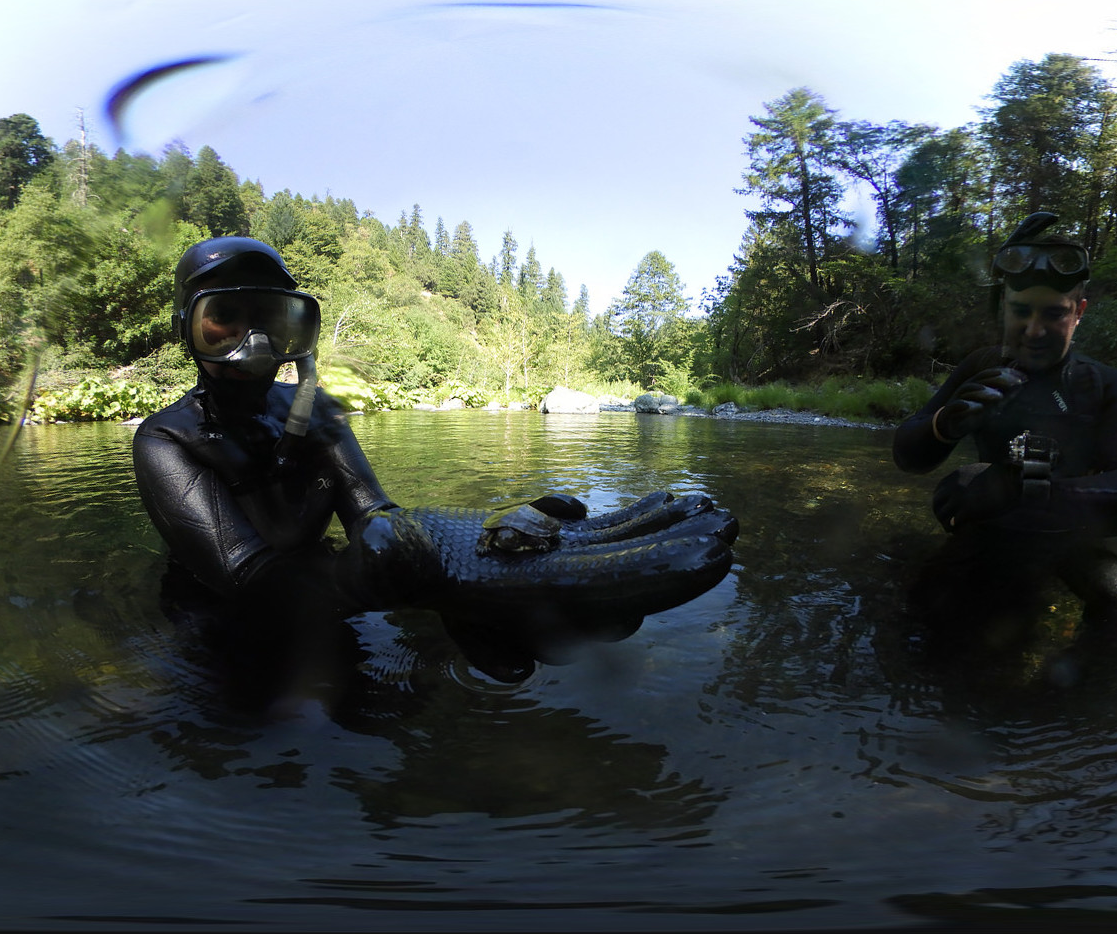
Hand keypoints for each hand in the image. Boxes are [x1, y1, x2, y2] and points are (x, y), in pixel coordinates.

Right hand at [344, 491, 737, 624]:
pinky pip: (611, 537)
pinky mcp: (559, 551)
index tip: (706, 563)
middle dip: (681, 558)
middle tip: (731, 533)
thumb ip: (389, 567)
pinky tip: (677, 500)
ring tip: (719, 512)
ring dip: (673, 534)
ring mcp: (561, 572)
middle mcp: (553, 597)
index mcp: (527, 603)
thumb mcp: (385, 561)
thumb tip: (453, 617)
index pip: (609, 595)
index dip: (661, 578)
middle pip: (633, 579)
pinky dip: (644, 519)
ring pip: (629, 555)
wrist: (390, 555)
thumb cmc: (385, 561)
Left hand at [930, 461, 1021, 530]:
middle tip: (946, 522)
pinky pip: (952, 523)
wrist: (1008, 478)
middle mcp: (952, 487)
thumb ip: (969, 476)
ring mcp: (958, 499)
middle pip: (936, 504)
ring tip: (951, 529)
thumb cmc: (999, 475)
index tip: (945, 509)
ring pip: (941, 515)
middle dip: (939, 514)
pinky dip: (953, 528)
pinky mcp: (966, 510)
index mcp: (954, 477)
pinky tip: (958, 532)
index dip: (940, 502)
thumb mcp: (978, 471)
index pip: (939, 492)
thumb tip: (971, 479)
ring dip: (945, 523)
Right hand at [934, 366, 1025, 441]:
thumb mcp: (994, 405)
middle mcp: (967, 388)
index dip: (1008, 373)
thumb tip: (1022, 384)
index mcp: (978, 385)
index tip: (1024, 377)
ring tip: (998, 396)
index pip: (993, 374)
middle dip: (999, 379)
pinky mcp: (949, 410)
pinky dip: (966, 405)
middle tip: (1015, 383)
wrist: (951, 426)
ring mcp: (958, 398)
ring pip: (969, 389)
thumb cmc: (975, 413)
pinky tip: (978, 407)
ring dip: (983, 391)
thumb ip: (1006, 395)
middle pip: (982, 378)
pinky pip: (956, 405)